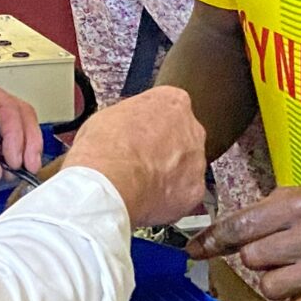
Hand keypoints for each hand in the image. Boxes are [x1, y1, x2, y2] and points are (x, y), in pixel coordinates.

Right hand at [64, 88, 205, 226]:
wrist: (110, 182)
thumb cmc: (105, 148)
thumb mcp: (107, 117)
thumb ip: (128, 119)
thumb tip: (120, 128)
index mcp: (172, 102)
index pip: (170, 108)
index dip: (151, 124)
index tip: (140, 133)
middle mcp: (192, 128)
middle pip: (182, 137)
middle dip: (165, 149)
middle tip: (140, 160)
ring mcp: (196, 161)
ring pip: (186, 167)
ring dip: (169, 174)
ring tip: (141, 182)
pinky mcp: (194, 189)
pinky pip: (184, 193)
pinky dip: (170, 198)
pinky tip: (149, 198)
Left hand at [190, 185, 300, 300]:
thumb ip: (264, 212)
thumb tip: (215, 236)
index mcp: (300, 205)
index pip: (242, 225)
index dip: (214, 239)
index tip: (194, 250)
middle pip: (251, 259)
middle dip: (257, 257)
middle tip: (280, 251)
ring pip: (269, 286)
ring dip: (275, 280)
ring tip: (297, 269)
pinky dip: (297, 300)